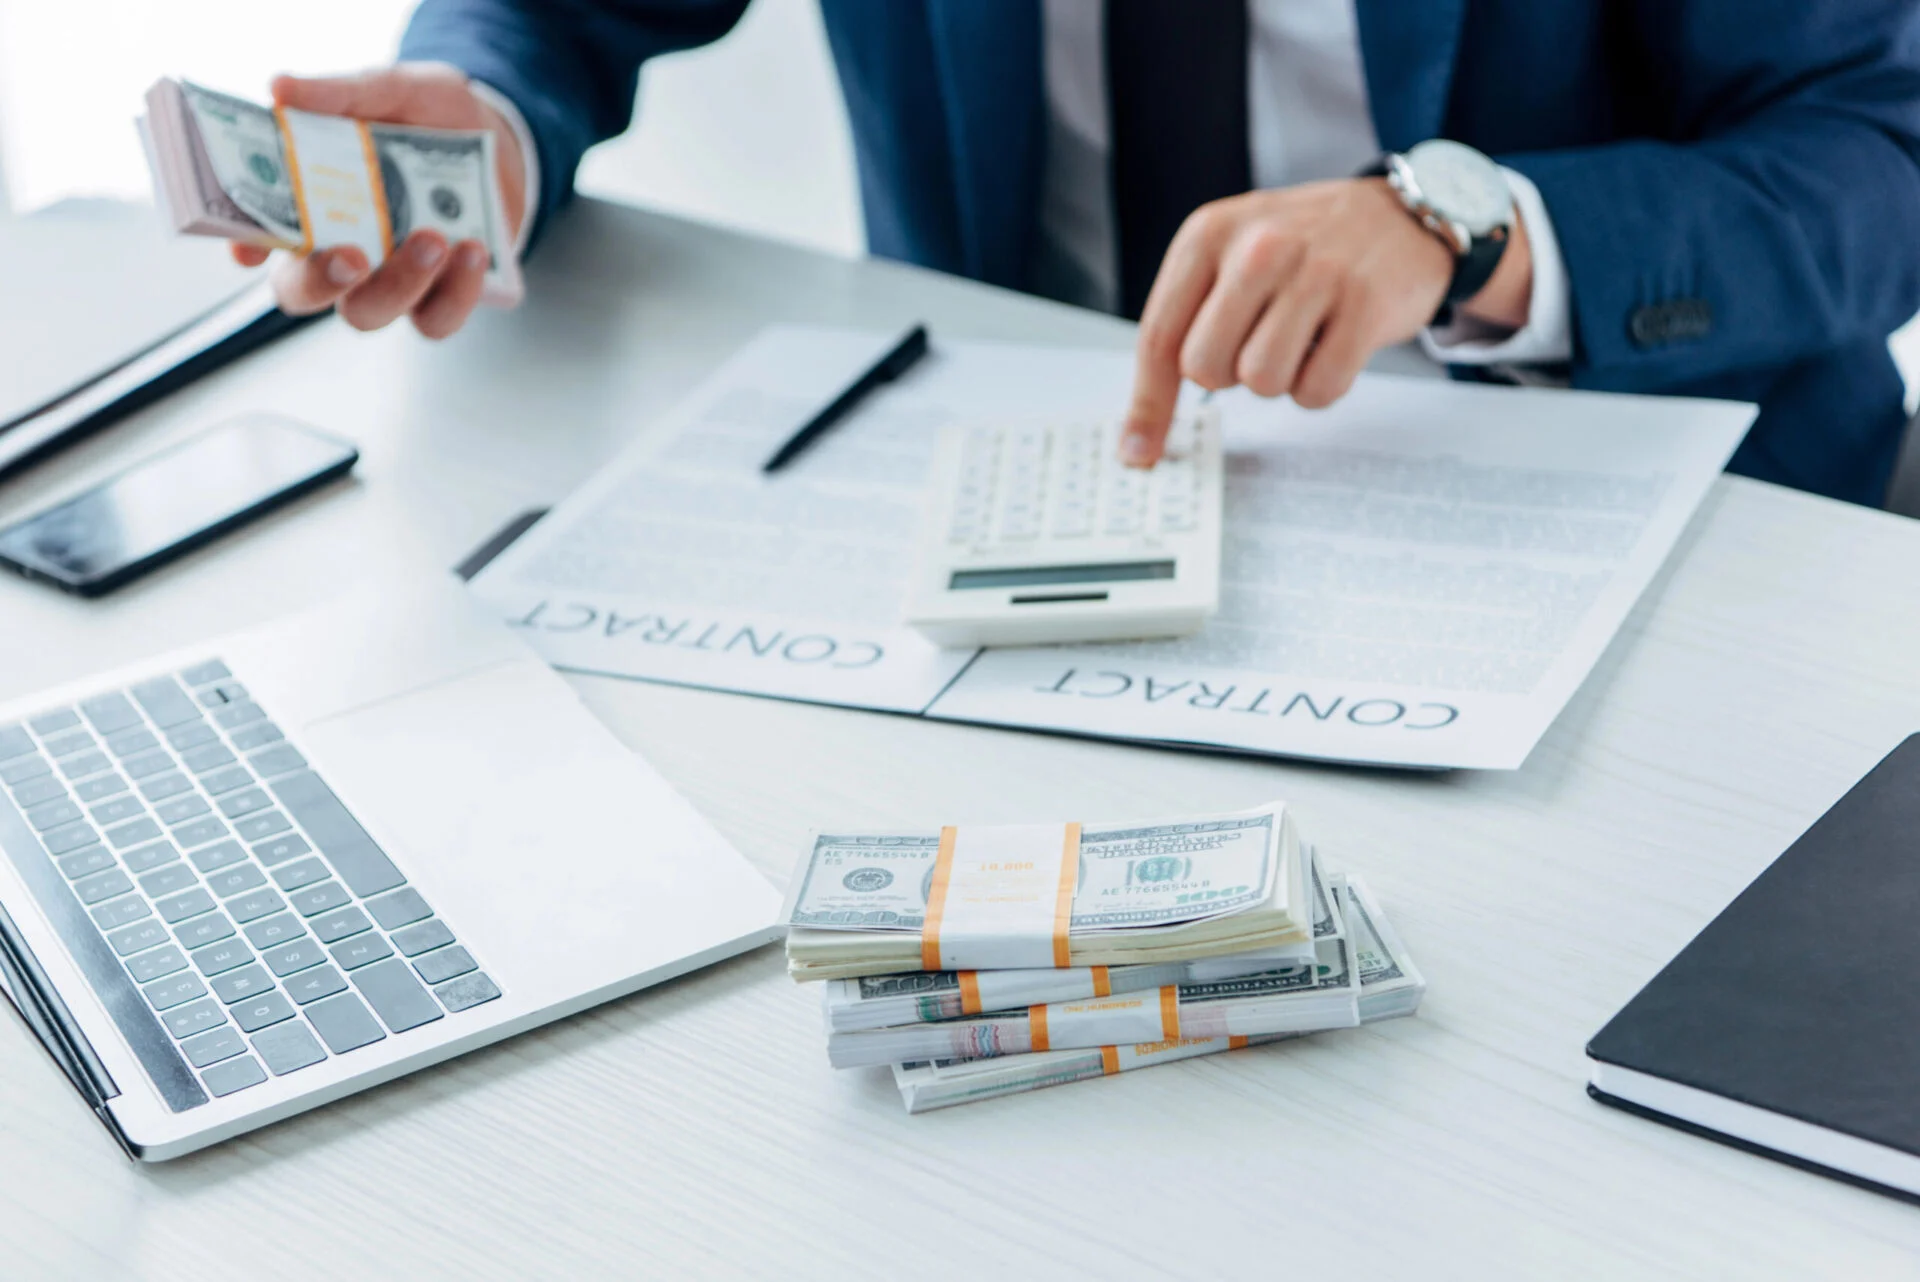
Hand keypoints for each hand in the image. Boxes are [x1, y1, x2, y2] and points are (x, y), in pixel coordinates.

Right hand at [227, 62, 528, 339]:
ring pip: (369, 313)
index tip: (249, 247)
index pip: (259, 234)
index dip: (246, 244)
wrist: (499, 139)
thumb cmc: (429, 116)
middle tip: (350, 256)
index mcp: (308, 202)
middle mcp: (338, 250)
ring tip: (434, 238)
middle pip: (302, 293)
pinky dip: (457, 292)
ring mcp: (387, 279)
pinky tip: (473, 250)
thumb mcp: (392, 91)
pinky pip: (438, 319)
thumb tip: (279, 87)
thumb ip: (340, 94)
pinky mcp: (440, 295)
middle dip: (321, 281)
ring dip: (400, 283)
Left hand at [1119, 177, 1532, 464]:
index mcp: (1208, 234)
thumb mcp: (1230, 258)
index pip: (1159, 337)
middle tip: (1258, 343)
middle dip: (1228, 376)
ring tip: (1300, 338)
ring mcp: (1315, 272)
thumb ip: (1184, 326)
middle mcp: (1258, 246)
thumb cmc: (1302, 249)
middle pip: (1204, 369)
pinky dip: (1321, 386)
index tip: (1138, 452)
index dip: (1148, 404)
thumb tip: (1142, 434)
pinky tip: (1333, 345)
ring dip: (1279, 380)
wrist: (1399, 217)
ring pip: (1260, 381)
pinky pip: (1317, 390)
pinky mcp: (1365, 304)